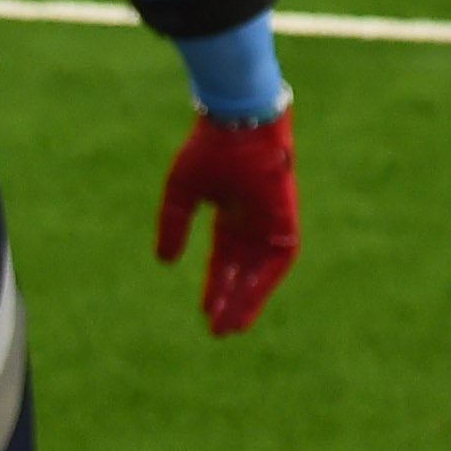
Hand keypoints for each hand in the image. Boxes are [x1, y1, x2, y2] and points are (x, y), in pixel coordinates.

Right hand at [155, 104, 298, 334]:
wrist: (236, 120)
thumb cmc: (209, 147)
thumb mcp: (182, 192)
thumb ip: (174, 225)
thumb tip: (165, 262)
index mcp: (231, 211)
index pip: (226, 257)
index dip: (216, 283)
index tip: (204, 311)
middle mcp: (252, 219)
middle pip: (244, 269)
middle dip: (232, 298)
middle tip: (219, 330)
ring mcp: (270, 218)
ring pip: (262, 269)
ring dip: (249, 297)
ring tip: (231, 325)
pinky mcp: (285, 216)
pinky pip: (280, 257)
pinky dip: (265, 280)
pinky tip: (248, 300)